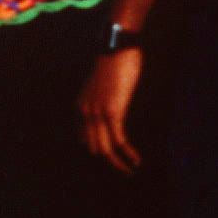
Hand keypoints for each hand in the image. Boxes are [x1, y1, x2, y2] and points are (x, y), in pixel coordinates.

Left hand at [79, 48, 144, 173]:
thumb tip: (113, 111)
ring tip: (131, 170)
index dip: (100, 153)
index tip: (115, 160)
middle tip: (125, 171)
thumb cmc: (115, 61)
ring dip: (119, 164)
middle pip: (94, 149)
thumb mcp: (103, 86)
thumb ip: (103, 100)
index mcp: (80, 107)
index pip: (85, 140)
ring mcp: (97, 114)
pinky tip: (136, 160)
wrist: (117, 45)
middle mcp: (84, 113)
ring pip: (105, 150)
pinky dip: (127, 154)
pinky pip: (118, 141)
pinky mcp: (112, 112)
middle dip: (109, 164)